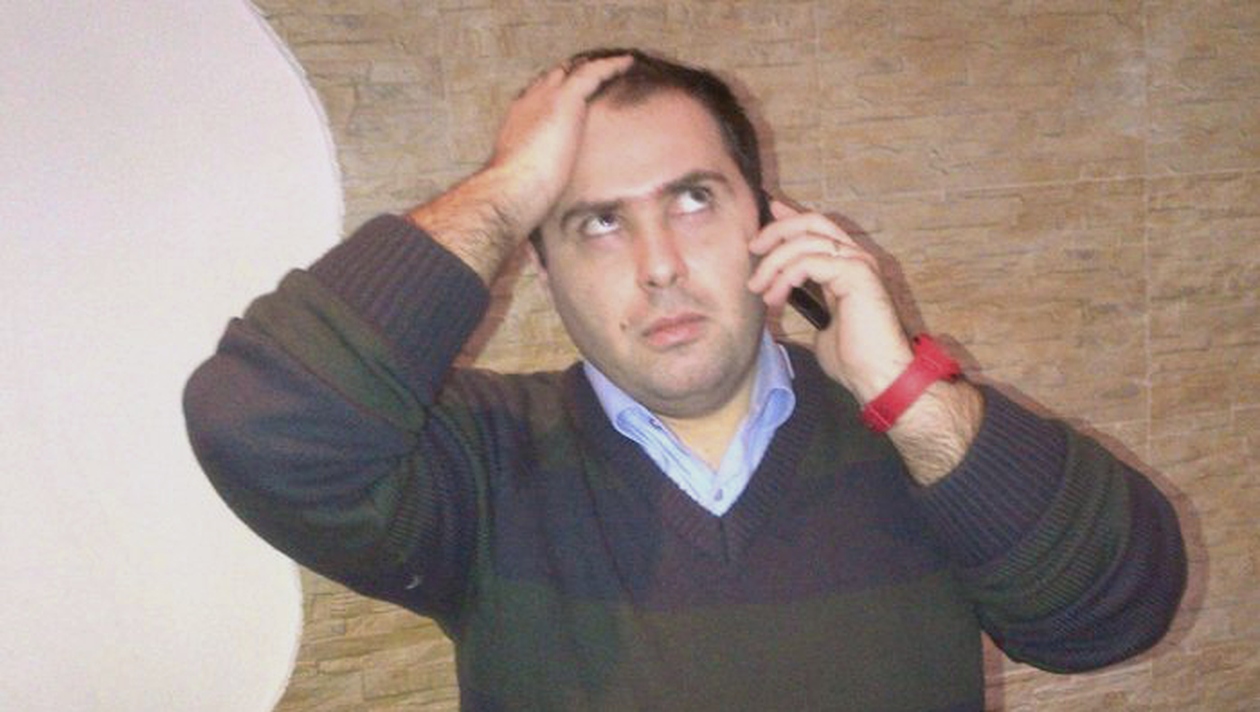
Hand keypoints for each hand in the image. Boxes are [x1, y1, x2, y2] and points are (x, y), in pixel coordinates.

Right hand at [408, 54, 631, 282]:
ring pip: (572, 73)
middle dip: (570, 80)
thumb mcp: (526, 206)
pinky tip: (625, 63)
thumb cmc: (512, 210)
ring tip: (613, 66)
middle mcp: (526, 110)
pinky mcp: (564, 101)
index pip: (534, 108)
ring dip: (591, 70)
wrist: (508, 195)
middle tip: (590, 78)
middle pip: (550, 83)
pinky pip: (592, 74)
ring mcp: (544, 102)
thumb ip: (535, 213)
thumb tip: (541, 264)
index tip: (567, 105)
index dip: (550, 103)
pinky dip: (608, 67)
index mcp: (516, 132)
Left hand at [747, 201, 912, 402]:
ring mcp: (859, 263)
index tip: (765, 218)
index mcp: (849, 267)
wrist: (877, 377)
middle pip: (812, 223)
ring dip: (774, 262)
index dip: (789, 219)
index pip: (818, 229)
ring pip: (806, 241)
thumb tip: (783, 294)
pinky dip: (786, 275)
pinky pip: (809, 261)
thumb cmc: (854, 359)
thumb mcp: (820, 322)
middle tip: (753, 247)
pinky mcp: (856, 273)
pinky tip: (775, 296)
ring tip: (759, 287)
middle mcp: (856, 259)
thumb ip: (807, 301)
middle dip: (777, 230)